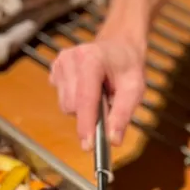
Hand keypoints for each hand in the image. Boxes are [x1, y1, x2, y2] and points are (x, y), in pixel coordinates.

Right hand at [49, 35, 144, 149]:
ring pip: (66, 105)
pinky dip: (76, 100)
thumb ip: (123, 114)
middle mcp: (70, 59)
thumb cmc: (128, 65)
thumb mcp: (135, 88)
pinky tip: (89, 87)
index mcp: (92, 59)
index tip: (88, 146)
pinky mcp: (55, 68)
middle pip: (73, 106)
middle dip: (90, 113)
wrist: (119, 44)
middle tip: (108, 102)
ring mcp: (60, 62)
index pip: (85, 99)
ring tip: (99, 92)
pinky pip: (62, 98)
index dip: (86, 125)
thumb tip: (113, 140)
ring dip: (84, 107)